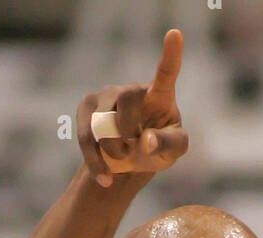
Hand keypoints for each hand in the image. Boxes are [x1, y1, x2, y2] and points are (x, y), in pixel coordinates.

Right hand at [77, 29, 187, 187]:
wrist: (127, 162)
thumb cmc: (156, 149)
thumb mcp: (172, 152)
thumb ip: (169, 144)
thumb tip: (146, 139)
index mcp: (160, 95)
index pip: (166, 73)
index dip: (171, 54)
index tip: (175, 34)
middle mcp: (132, 90)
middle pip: (126, 101)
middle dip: (127, 132)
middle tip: (133, 149)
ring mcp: (107, 95)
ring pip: (104, 121)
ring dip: (114, 150)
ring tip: (123, 156)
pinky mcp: (87, 108)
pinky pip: (87, 136)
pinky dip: (96, 161)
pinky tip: (105, 177)